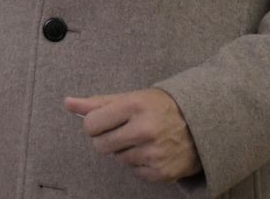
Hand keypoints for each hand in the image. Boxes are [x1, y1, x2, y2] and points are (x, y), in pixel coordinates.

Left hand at [65, 89, 201, 183]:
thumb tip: (67, 102)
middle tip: (124, 131)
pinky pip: (134, 171)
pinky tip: (152, 150)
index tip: (104, 122)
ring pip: (118, 158)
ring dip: (125, 150)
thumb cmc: (160, 107)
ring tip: (143, 138)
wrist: (201, 124)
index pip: (91, 124)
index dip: (94, 124)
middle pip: (100, 146)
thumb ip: (98, 102)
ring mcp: (153, 153)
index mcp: (134, 106)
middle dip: (107, 139)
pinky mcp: (161, 172)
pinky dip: (140, 162)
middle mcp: (144, 130)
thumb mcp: (131, 97)